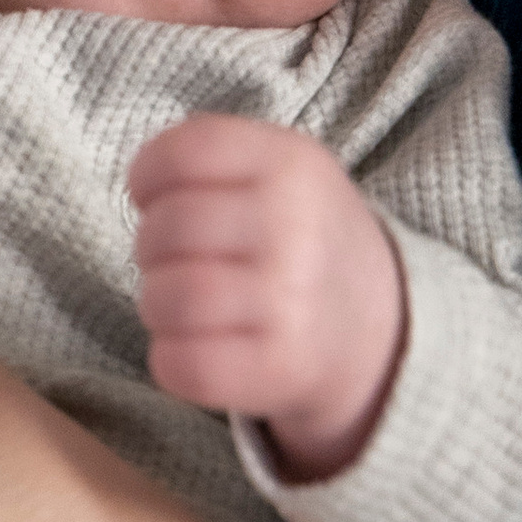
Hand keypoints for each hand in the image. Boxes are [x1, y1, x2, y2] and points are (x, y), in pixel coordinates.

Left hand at [128, 114, 406, 481]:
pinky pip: (179, 365)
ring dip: (157, 304)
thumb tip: (142, 182)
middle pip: (165, 228)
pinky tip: (194, 344)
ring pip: (165, 299)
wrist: (380, 327)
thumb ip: (212, 156)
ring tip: (183, 302)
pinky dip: (169, 358)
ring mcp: (292, 303)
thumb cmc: (303, 236)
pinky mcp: (280, 370)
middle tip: (174, 257)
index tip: (152, 196)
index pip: (183, 152)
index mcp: (293, 164)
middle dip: (150, 246)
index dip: (146, 175)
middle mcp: (297, 228)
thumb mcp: (282, 168)